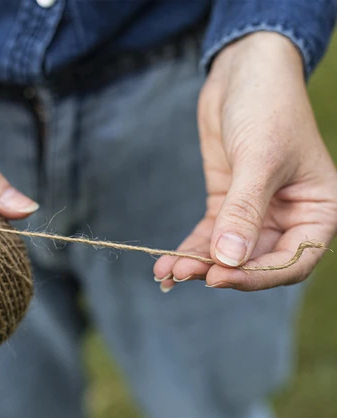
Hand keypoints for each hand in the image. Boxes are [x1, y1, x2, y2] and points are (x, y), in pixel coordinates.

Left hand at [154, 32, 336, 290]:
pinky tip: (166, 264)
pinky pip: (209, 237)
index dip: (256, 276)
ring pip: (228, 254)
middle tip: (184, 273)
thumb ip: (245, 211)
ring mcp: (256, 214)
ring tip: (167, 272)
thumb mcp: (259, 159)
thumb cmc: (268, 108)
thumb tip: (229, 260)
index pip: (293, 261)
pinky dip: (190, 250)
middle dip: (219, 271)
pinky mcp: (227, 206)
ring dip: (198, 265)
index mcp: (318, 211)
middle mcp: (289, 219)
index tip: (220, 276)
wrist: (244, 73)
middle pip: (255, 263)